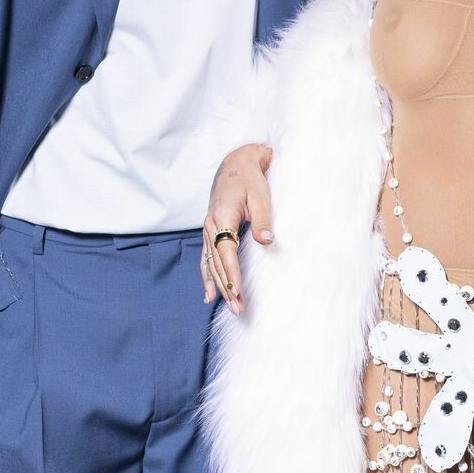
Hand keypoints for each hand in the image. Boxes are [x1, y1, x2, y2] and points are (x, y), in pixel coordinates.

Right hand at [201, 143, 273, 312]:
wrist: (235, 163)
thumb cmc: (249, 178)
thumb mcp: (260, 195)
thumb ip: (261, 219)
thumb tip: (267, 240)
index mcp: (222, 215)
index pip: (226, 251)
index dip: (231, 273)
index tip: (238, 291)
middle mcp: (210, 224)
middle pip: (217, 262)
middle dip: (227, 286)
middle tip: (238, 309)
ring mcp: (208, 229)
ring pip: (210, 263)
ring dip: (219, 285)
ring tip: (229, 306)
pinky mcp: (210, 231)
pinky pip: (206, 258)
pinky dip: (207, 277)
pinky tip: (209, 295)